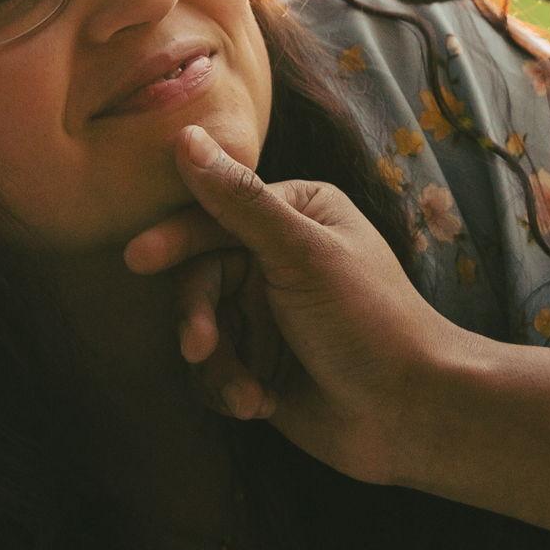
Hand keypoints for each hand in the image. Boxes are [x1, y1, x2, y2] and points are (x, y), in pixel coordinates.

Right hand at [122, 124, 469, 482]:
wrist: (412, 413)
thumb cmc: (368, 321)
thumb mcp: (301, 254)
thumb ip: (239, 200)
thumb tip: (185, 136)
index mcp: (296, 216)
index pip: (216, 216)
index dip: (175, 239)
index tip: (138, 257)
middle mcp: (279, 261)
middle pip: (201, 279)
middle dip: (199, 318)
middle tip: (200, 348)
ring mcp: (271, 317)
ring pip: (203, 331)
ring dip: (220, 367)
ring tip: (249, 394)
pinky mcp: (264, 368)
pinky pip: (215, 372)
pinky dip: (230, 391)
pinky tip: (260, 406)